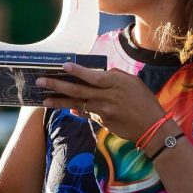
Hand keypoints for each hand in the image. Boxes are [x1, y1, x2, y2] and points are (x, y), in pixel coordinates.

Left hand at [37, 63, 164, 142]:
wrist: (151, 127)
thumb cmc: (144, 100)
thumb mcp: (132, 82)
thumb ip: (113, 76)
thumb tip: (96, 76)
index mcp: (116, 84)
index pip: (93, 76)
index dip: (77, 71)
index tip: (63, 66)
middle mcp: (107, 97)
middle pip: (78, 91)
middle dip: (57, 85)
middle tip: (40, 81)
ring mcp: (103, 112)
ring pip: (77, 104)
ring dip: (59, 102)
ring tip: (44, 99)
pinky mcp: (101, 122)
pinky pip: (85, 113)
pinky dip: (75, 110)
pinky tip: (65, 108)